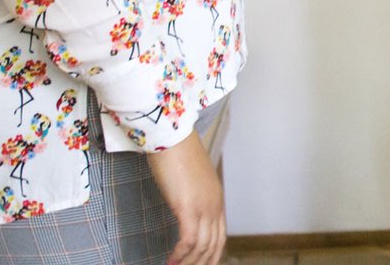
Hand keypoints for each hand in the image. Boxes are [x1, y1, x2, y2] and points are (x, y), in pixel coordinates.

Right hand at [146, 132, 225, 264]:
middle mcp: (214, 205)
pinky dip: (180, 255)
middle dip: (201, 263)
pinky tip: (170, 261)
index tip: (202, 264)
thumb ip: (192, 196)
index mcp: (216, 199)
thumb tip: (184, 207)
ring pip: (201, 247)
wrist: (171, 138)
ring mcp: (203, 207)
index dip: (212, 255)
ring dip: (188, 263)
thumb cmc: (177, 155)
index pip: (220, 235)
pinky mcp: (188, 207)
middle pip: (213, 245)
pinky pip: (188, 240)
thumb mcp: (190, 181)